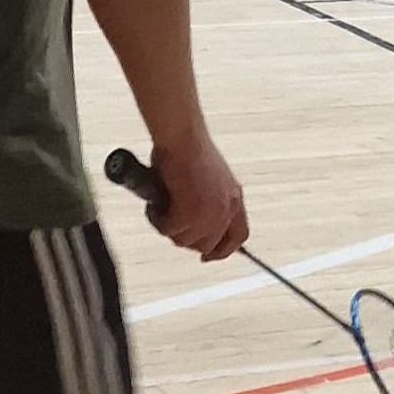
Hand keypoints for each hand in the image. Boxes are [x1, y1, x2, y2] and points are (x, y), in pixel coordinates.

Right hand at [145, 129, 248, 261]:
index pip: (239, 237)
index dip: (223, 251)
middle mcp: (227, 209)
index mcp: (235, 198)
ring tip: (160, 207)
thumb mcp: (208, 179)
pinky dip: (157, 220)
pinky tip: (154, 206)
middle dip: (185, 238)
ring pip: (185, 241)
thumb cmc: (186, 149)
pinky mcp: (190, 213)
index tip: (207, 257)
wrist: (182, 137)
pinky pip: (169, 230)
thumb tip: (189, 224)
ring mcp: (210, 214)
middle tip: (169, 223)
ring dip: (169, 228)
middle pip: (207, 245)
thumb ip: (206, 201)